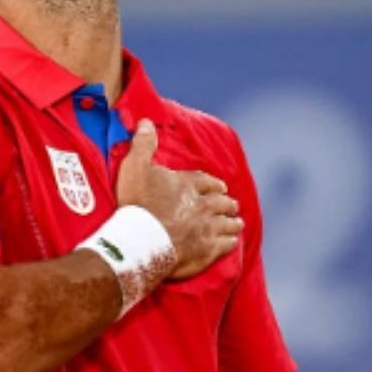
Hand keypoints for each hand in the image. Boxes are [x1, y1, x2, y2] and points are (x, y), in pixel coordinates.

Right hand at [114, 119, 242, 279]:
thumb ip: (143, 144)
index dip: (214, 184)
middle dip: (227, 203)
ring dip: (233, 221)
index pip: (208, 181)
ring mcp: (209, 228)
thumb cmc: (137, 204)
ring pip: (229, 222)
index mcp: (189, 184)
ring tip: (236, 222)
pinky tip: (233, 241)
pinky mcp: (209, 250)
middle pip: (222, 202)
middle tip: (231, 205)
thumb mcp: (135, 167)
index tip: (219, 187)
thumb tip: (146, 121)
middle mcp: (204, 205)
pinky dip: (231, 241)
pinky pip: (227, 244)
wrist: (142, 241)